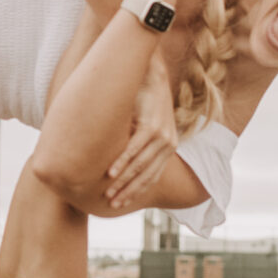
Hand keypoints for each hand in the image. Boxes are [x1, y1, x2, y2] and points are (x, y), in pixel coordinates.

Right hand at [103, 56, 176, 211]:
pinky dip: (121, 163)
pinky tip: (110, 174)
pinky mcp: (152, 125)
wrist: (151, 71)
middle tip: (112, 206)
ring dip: (123, 182)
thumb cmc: (143, 96)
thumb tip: (114, 159)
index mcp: (169, 146)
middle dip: (129, 193)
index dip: (137, 191)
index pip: (152, 176)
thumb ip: (134, 142)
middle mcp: (169, 143)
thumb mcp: (142, 123)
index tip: (122, 203)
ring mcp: (162, 135)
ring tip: (108, 195)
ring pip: (139, 166)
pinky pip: (134, 149)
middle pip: (146, 176)